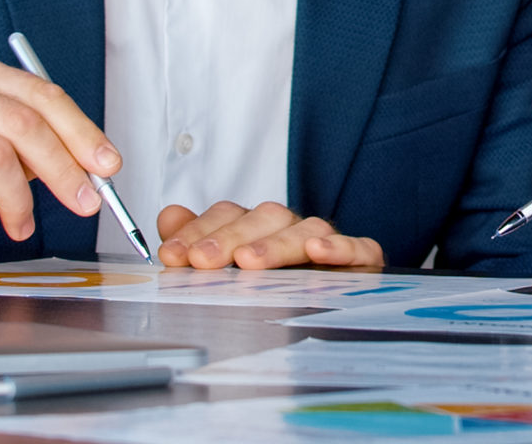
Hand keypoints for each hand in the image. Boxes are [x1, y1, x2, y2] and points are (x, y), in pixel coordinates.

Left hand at [154, 201, 383, 269]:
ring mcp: (327, 243)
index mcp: (258, 227)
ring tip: (248, 262)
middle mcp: (291, 229)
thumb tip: (169, 216)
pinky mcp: (362, 260)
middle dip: (229, 237)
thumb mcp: (227, 269)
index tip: (173, 255)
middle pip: (264, 216)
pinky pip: (359, 247)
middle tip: (202, 261)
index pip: (228, 214)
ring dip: (275, 244)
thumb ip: (197, 241)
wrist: (330, 319)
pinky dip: (340, 247)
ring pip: (306, 229)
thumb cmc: (273, 289)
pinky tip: (317, 253)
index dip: (199, 231)